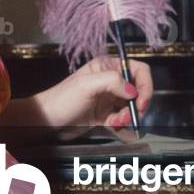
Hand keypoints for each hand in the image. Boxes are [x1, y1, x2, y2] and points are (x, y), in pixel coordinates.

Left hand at [36, 55, 152, 132]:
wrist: (48, 121)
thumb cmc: (62, 99)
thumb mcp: (87, 85)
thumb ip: (112, 81)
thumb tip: (133, 90)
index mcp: (107, 67)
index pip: (137, 69)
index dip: (145, 84)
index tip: (141, 101)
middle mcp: (110, 82)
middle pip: (138, 90)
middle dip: (137, 105)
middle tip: (130, 115)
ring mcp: (109, 99)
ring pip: (132, 108)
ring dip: (128, 117)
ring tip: (116, 122)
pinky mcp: (106, 116)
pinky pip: (123, 120)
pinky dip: (122, 126)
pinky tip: (113, 126)